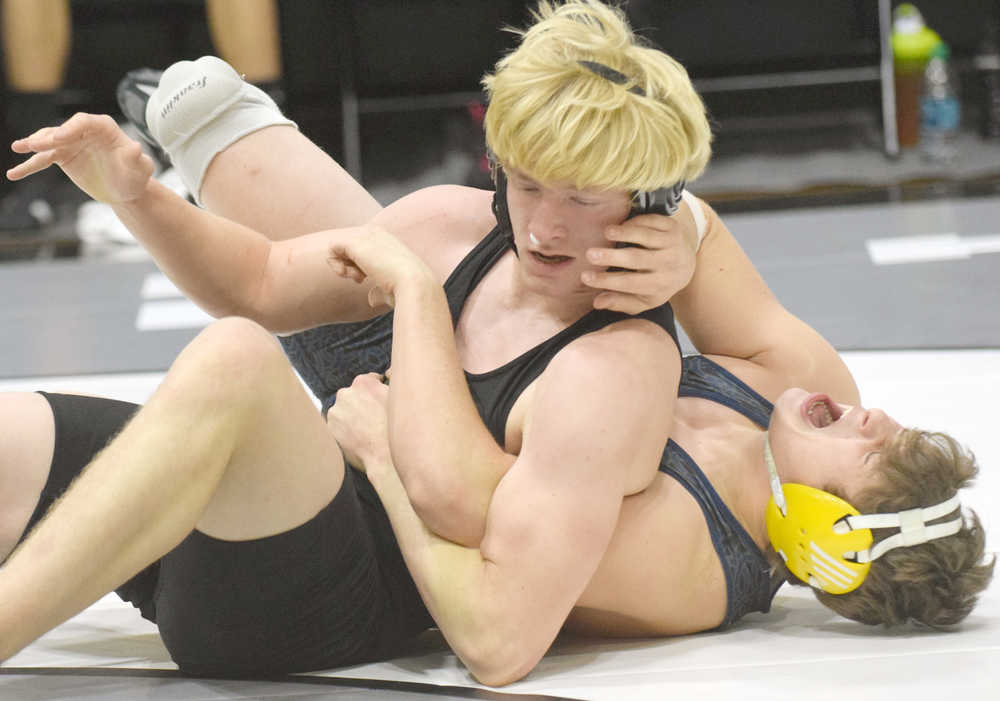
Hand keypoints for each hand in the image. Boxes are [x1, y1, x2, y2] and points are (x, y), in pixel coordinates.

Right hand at [6, 113, 154, 204]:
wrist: (127, 190)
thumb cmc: (136, 176)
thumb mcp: (141, 168)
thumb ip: (137, 158)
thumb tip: (136, 148)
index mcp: (104, 128)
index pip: (84, 122)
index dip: (70, 128)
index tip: (58, 138)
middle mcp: (85, 131)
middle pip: (63, 130)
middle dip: (48, 136)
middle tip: (34, 145)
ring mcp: (72, 143)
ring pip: (49, 141)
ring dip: (33, 145)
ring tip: (19, 148)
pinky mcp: (63, 156)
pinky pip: (43, 159)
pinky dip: (29, 166)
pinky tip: (14, 173)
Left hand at [326, 372, 391, 473]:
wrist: (385, 454)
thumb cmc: (396, 426)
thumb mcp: (398, 398)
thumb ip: (390, 385)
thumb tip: (391, 380)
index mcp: (363, 382)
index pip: (371, 379)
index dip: (379, 388)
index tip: (382, 398)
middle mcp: (346, 393)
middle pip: (355, 394)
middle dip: (364, 402)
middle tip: (376, 416)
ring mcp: (336, 411)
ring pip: (346, 409)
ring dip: (354, 415)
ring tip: (368, 428)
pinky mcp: (331, 427)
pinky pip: (340, 424)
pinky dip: (348, 428)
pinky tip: (361, 435)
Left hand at [327, 224, 434, 308]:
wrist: (413, 283)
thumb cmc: (407, 288)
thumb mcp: (392, 284)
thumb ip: (380, 288)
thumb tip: (372, 300)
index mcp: (385, 238)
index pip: (360, 247)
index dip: (358, 264)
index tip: (366, 279)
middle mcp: (375, 232)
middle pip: (348, 246)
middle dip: (350, 264)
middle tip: (360, 280)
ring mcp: (365, 235)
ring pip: (339, 246)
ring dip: (344, 266)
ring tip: (357, 278)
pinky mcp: (354, 242)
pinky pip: (332, 247)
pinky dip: (334, 264)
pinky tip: (346, 275)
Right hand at [581, 209, 698, 314]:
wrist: (687, 264)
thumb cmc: (656, 283)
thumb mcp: (643, 299)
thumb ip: (620, 302)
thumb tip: (597, 302)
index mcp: (659, 285)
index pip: (630, 284)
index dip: (606, 281)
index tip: (585, 277)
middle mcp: (668, 265)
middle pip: (637, 259)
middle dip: (612, 257)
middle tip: (590, 254)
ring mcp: (672, 245)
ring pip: (646, 237)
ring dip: (625, 233)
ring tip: (606, 232)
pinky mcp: (673, 228)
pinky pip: (652, 222)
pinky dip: (635, 222)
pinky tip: (622, 225)